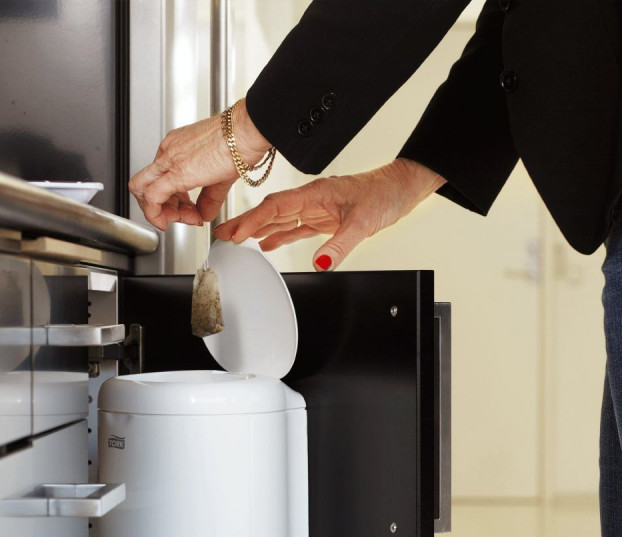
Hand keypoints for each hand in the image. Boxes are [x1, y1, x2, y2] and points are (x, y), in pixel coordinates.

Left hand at [128, 98, 270, 230]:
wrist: (246, 131)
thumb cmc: (239, 142)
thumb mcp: (221, 176)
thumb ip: (209, 198)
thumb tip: (204, 214)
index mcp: (176, 147)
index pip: (159, 179)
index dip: (171, 202)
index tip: (188, 211)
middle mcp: (168, 151)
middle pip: (146, 186)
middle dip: (161, 209)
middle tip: (182, 218)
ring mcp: (169, 159)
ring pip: (143, 192)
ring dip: (161, 213)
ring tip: (186, 218)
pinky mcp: (175, 172)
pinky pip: (152, 197)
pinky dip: (156, 214)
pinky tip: (168, 221)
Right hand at [214, 158, 445, 270]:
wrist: (400, 188)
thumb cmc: (384, 194)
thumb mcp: (362, 223)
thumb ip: (339, 245)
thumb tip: (320, 263)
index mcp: (315, 193)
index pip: (275, 207)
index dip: (252, 219)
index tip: (235, 232)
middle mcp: (311, 199)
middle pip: (270, 211)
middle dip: (244, 223)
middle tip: (221, 235)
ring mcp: (316, 209)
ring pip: (279, 219)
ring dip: (256, 229)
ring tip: (234, 240)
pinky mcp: (323, 218)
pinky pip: (294, 228)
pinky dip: (278, 236)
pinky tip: (266, 244)